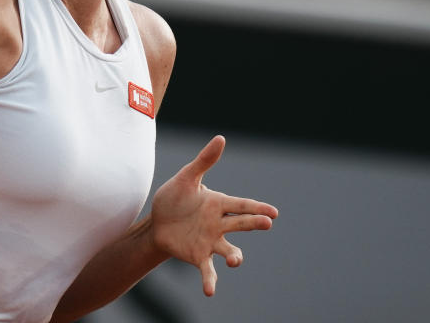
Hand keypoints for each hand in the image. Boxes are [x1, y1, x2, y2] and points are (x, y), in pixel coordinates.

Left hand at [149, 135, 277, 296]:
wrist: (156, 222)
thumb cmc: (174, 198)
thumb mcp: (186, 178)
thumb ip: (204, 161)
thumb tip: (221, 138)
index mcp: (218, 204)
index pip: (241, 205)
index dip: (257, 208)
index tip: (273, 212)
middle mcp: (219, 224)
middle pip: (240, 224)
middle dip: (253, 223)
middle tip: (266, 223)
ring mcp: (210, 242)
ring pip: (229, 251)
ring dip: (234, 257)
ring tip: (234, 262)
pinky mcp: (198, 257)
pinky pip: (208, 270)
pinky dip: (211, 281)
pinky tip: (210, 292)